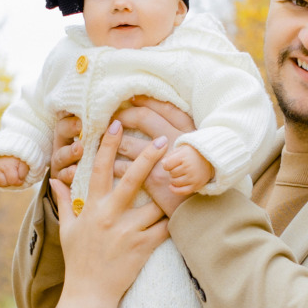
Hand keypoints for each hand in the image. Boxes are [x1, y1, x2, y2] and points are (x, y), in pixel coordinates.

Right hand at [0, 156, 29, 187]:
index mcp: (8, 166)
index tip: (21, 178)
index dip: (19, 182)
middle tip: (15, 176)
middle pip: (5, 183)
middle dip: (12, 182)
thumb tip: (20, 180)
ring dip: (5, 182)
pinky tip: (3, 177)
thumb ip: (24, 172)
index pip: (13, 181)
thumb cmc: (18, 154)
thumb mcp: (24, 161)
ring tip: (10, 177)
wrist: (8, 144)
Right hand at [49, 120, 169, 307]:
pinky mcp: (143, 247)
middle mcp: (110, 216)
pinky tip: (185, 209)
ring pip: (156, 204)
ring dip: (168, 192)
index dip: (108, 145)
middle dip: (149, 157)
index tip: (117, 124)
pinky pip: (165, 228)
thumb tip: (55, 180)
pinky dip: (175, 219)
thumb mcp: (67, 230)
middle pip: (133, 179)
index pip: (98, 169)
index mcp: (93, 208)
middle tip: (164, 140)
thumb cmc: (78, 261)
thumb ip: (64, 202)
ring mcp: (128, 232)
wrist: (90, 293)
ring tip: (181, 178)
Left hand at [113, 96, 196, 215]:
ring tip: (102, 142)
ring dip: (112, 142)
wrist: (204, 209)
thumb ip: (181, 137)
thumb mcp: (196, 152)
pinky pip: (123, 167)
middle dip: (124, 116)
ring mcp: (164, 158)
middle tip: (112, 119)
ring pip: (128, 143)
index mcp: (189, 132)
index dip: (146, 101)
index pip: (165, 108)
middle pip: (143, 118)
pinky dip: (111, 165)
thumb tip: (159, 128)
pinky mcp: (153, 178)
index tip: (131, 99)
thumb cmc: (199, 180)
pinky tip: (106, 165)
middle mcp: (176, 140)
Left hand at [162, 143, 212, 196]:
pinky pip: (182, 191)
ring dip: (174, 179)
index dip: (167, 164)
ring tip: (180, 173)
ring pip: (175, 182)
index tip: (171, 162)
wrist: (209, 158)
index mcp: (185, 156)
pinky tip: (172, 186)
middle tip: (179, 166)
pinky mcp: (196, 185)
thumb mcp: (180, 149)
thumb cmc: (191, 154)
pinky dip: (175, 190)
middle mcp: (190, 167)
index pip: (166, 165)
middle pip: (171, 174)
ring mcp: (193, 177)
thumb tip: (163, 164)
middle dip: (172, 171)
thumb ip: (169, 155)